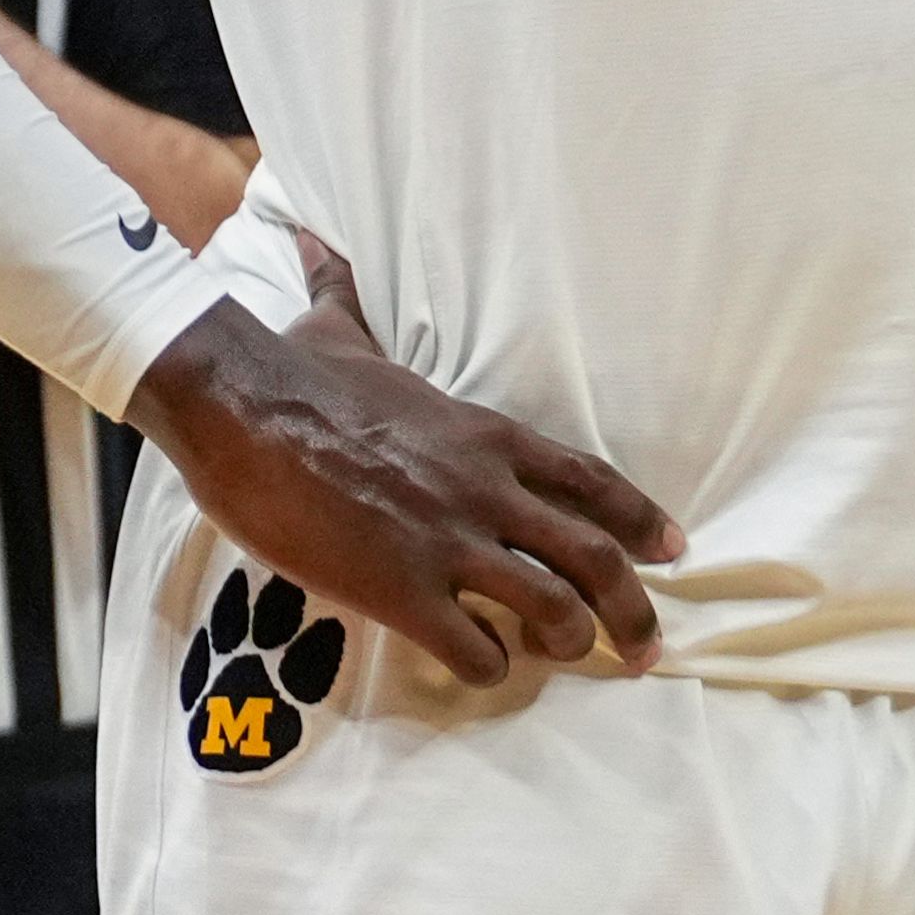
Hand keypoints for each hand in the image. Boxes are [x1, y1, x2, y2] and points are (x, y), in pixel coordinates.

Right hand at [129, 230, 678, 681]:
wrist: (241, 408)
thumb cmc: (294, 372)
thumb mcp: (343, 332)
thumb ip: (350, 298)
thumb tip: (320, 246)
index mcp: (490, 438)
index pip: (594, 482)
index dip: (642, 521)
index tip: (673, 551)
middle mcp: (486, 491)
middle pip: (594, 556)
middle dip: (632, 609)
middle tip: (646, 648)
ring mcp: (448, 542)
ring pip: (549, 606)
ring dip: (570, 641)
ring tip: (566, 656)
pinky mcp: (398, 589)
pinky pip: (471, 646)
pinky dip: (490, 667)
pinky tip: (486, 667)